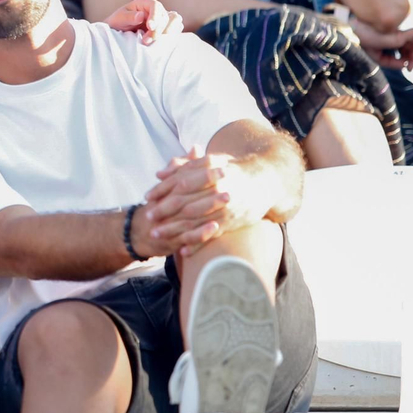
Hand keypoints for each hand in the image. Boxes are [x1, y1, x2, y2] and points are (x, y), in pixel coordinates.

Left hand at [102, 0, 183, 44]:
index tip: (150, 27)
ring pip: (175, 20)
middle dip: (157, 30)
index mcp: (145, 3)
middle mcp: (156, 8)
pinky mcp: (166, 26)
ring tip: (153, 41)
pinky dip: (172, 34)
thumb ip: (129, 17)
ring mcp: (162, 17)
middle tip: (146, 40)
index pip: (156, 6)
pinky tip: (162, 41)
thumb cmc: (118, 22)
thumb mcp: (119, 19)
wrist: (119, 31)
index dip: (155, 16)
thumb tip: (141, 16)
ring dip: (167, 32)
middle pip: (165, 16)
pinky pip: (176, 27)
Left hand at [138, 147, 266, 258]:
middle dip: (164, 211)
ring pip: (195, 221)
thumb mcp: (210, 160)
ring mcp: (225, 208)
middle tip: (148, 217)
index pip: (180, 181)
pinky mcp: (232, 222)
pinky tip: (182, 251)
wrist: (264, 180)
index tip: (148, 196)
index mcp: (211, 172)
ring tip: (156, 234)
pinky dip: (197, 244)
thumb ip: (184, 166)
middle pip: (185, 202)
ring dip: (174, 229)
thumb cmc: (232, 169)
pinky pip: (211, 235)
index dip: (162, 189)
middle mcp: (218, 190)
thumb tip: (159, 174)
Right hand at [350, 20, 412, 70]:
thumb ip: (391, 62)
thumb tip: (406, 66)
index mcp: (389, 42)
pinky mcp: (400, 33)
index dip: (408, 60)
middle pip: (411, 47)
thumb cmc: (360, 42)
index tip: (407, 69)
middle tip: (411, 68)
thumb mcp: (377, 58)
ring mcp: (398, 33)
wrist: (352, 31)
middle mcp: (395, 36)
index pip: (404, 50)